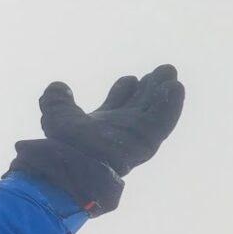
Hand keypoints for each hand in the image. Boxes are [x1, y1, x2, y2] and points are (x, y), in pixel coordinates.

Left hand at [39, 64, 184, 175]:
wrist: (73, 164)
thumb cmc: (64, 145)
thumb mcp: (56, 116)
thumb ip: (57, 100)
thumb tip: (57, 86)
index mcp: (101, 125)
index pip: (119, 104)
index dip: (125, 90)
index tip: (131, 78)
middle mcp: (120, 131)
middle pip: (141, 105)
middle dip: (151, 88)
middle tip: (163, 70)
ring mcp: (135, 137)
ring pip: (155, 110)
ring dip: (164, 93)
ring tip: (170, 72)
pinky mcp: (146, 141)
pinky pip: (162, 121)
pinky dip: (170, 104)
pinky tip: (176, 86)